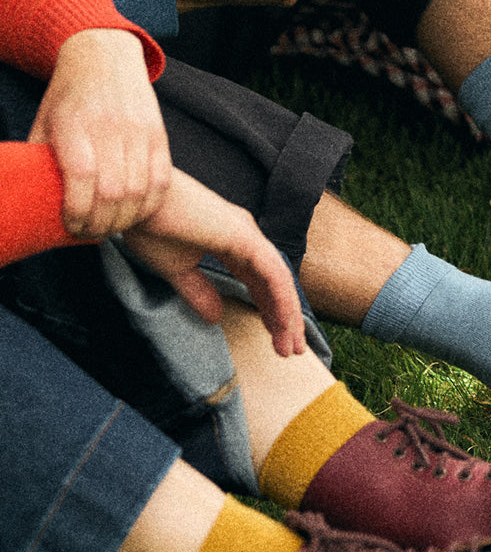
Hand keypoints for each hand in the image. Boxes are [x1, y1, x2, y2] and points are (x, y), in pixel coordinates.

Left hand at [28, 29, 170, 238]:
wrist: (106, 60)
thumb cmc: (69, 96)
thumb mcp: (44, 122)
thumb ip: (40, 159)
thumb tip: (32, 198)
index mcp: (75, 125)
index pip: (82, 178)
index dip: (78, 211)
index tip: (70, 225)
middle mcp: (110, 128)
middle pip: (113, 191)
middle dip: (101, 223)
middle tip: (90, 233)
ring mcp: (139, 132)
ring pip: (139, 191)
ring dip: (125, 218)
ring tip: (111, 227)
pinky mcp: (160, 136)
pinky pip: (161, 181)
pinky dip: (149, 205)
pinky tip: (135, 213)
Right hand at [122, 168, 306, 357]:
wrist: (136, 201)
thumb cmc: (150, 226)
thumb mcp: (176, 269)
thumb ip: (198, 292)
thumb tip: (215, 318)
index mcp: (232, 242)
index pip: (259, 282)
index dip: (269, 310)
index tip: (275, 340)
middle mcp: (246, 237)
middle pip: (274, 283)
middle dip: (284, 318)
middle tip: (291, 351)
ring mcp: (248, 234)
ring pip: (278, 280)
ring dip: (287, 314)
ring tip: (290, 345)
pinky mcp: (244, 236)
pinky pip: (271, 272)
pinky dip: (280, 297)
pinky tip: (284, 321)